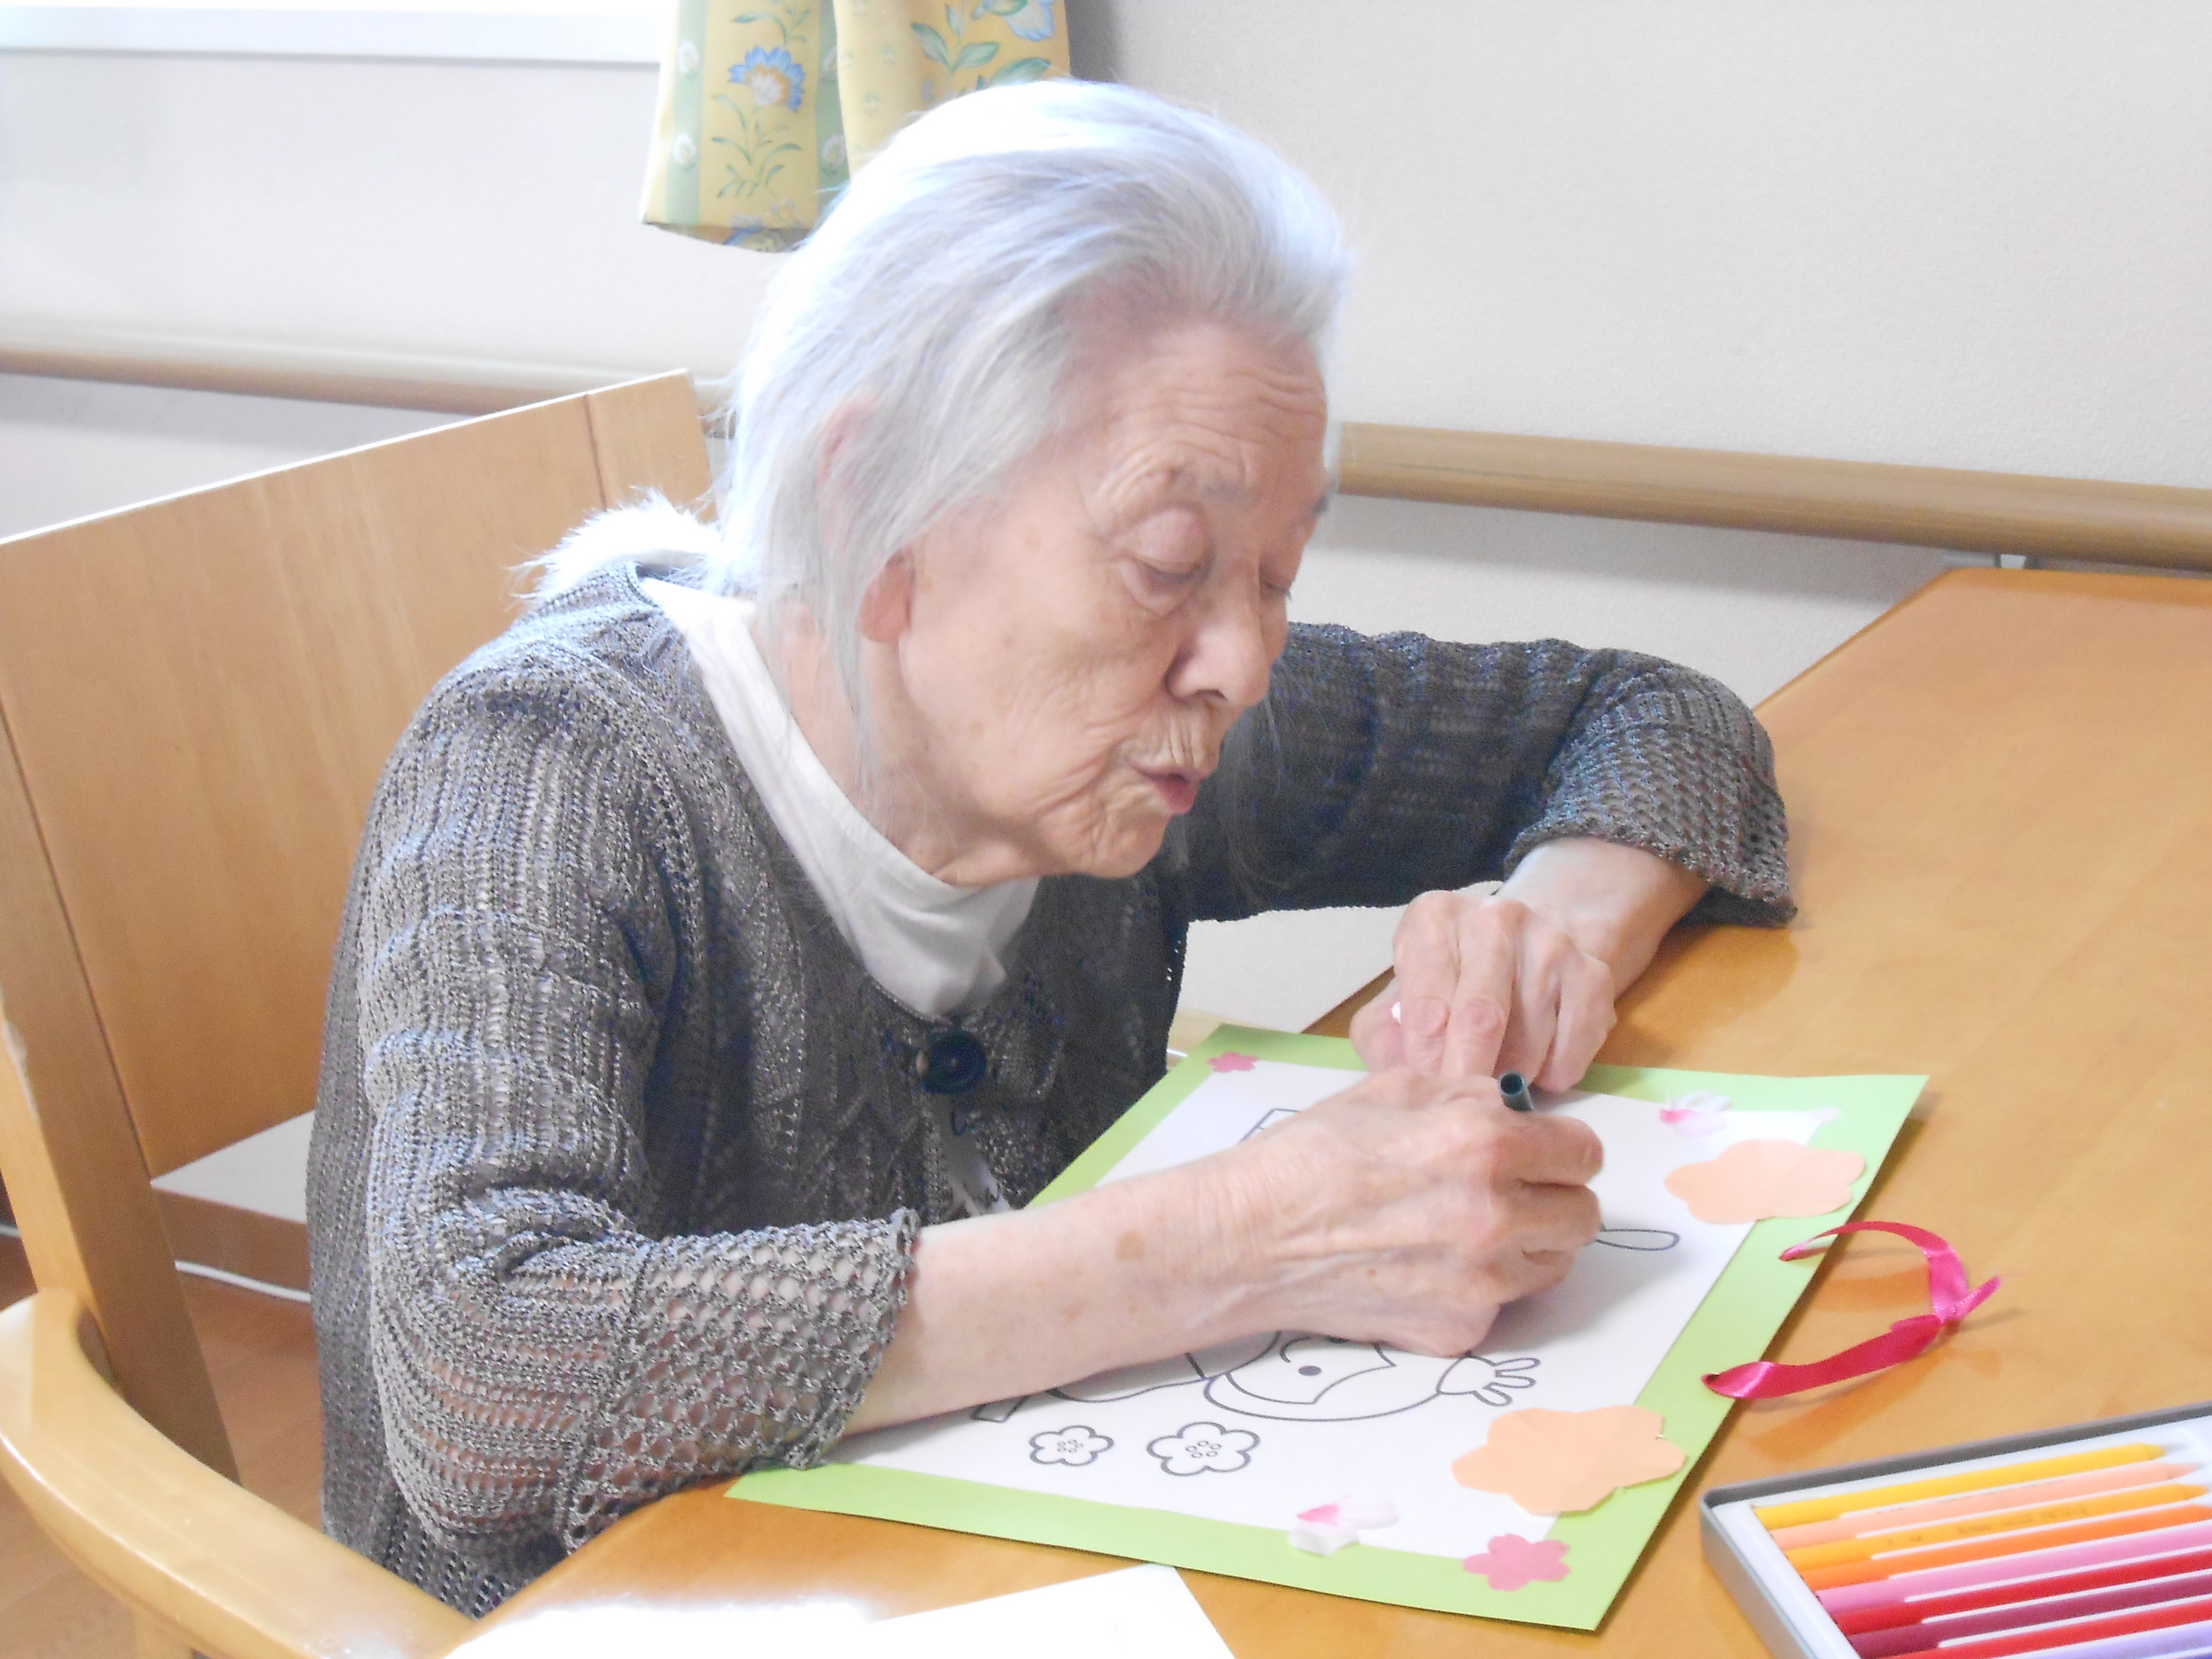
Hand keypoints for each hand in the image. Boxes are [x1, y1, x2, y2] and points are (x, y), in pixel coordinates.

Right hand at [1202, 1069, 1601, 1353]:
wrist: (1252, 1238)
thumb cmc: (1311, 1157)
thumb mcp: (1393, 1090)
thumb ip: (1468, 1096)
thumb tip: (1512, 1109)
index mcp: (1484, 1146)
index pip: (1584, 1153)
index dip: (1561, 1147)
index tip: (1542, 1151)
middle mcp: (1495, 1218)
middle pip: (1584, 1217)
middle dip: (1555, 1197)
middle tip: (1515, 1191)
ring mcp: (1481, 1284)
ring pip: (1553, 1265)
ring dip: (1528, 1244)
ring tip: (1472, 1229)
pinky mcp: (1457, 1330)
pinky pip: (1500, 1305)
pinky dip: (1480, 1287)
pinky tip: (1429, 1266)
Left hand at [1350, 889, 1616, 1089]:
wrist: (1519, 950)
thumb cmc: (1444, 984)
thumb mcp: (1398, 1001)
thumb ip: (1386, 1038)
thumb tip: (1402, 1080)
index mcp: (1435, 919)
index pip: (1427, 1007)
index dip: (1425, 1063)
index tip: (1427, 1097)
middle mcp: (1495, 919)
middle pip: (1482, 1018)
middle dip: (1469, 1075)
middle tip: (1462, 1117)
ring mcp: (1550, 942)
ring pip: (1530, 1039)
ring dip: (1510, 1078)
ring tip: (1494, 1085)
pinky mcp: (1592, 973)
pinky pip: (1573, 1047)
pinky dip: (1553, 1075)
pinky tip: (1536, 1070)